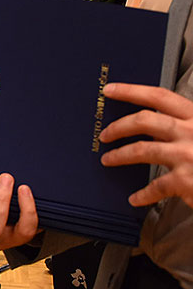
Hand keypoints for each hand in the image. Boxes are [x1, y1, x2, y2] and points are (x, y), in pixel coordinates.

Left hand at [100, 82, 192, 209]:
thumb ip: (186, 126)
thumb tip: (154, 124)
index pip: (159, 96)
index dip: (131, 91)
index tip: (110, 90)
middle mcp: (192, 132)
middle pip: (144, 121)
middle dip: (118, 126)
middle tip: (105, 134)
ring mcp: (188, 156)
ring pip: (142, 150)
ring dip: (120, 155)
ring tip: (109, 160)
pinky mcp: (186, 181)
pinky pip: (155, 186)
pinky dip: (143, 194)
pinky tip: (135, 198)